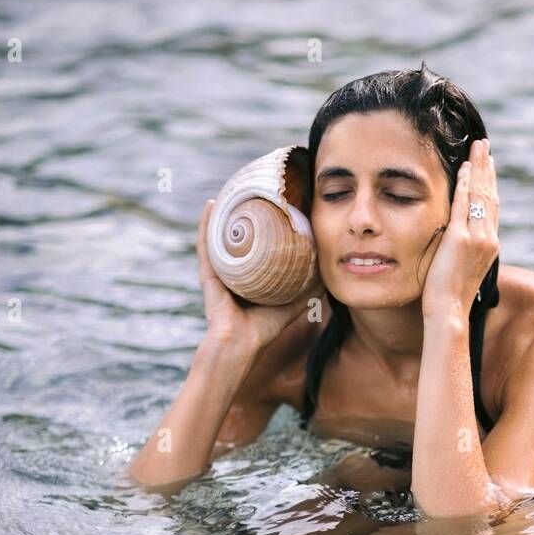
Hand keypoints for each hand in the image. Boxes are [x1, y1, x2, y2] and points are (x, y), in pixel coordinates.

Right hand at [196, 199, 323, 351]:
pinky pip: (206, 243)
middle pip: (240, 236)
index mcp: (252, 276)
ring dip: (226, 213)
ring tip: (234, 189)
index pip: (260, 246)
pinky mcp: (209, 271)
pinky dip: (206, 224)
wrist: (240, 344)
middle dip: (246, 214)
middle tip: (257, 191)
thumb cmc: (264, 330)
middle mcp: (234, 270)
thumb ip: (307, 290)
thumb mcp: (291, 305)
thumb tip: (327, 271)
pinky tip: (212, 204)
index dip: (267, 226)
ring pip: (222, 235)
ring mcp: (220, 269)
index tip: (278, 205)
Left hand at [421, 138, 498, 320]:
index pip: (491, 207)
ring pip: (480, 195)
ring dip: (478, 168)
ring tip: (477, 148)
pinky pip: (463, 205)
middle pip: (490, 195)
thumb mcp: (461, 269)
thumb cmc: (450, 298)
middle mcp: (488, 238)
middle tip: (484, 146)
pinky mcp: (461, 239)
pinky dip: (464, 185)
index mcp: (489, 245)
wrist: (450, 312)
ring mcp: (477, 238)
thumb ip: (462, 251)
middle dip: (487, 168)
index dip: (489, 184)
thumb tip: (454, 241)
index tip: (487, 166)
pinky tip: (463, 169)